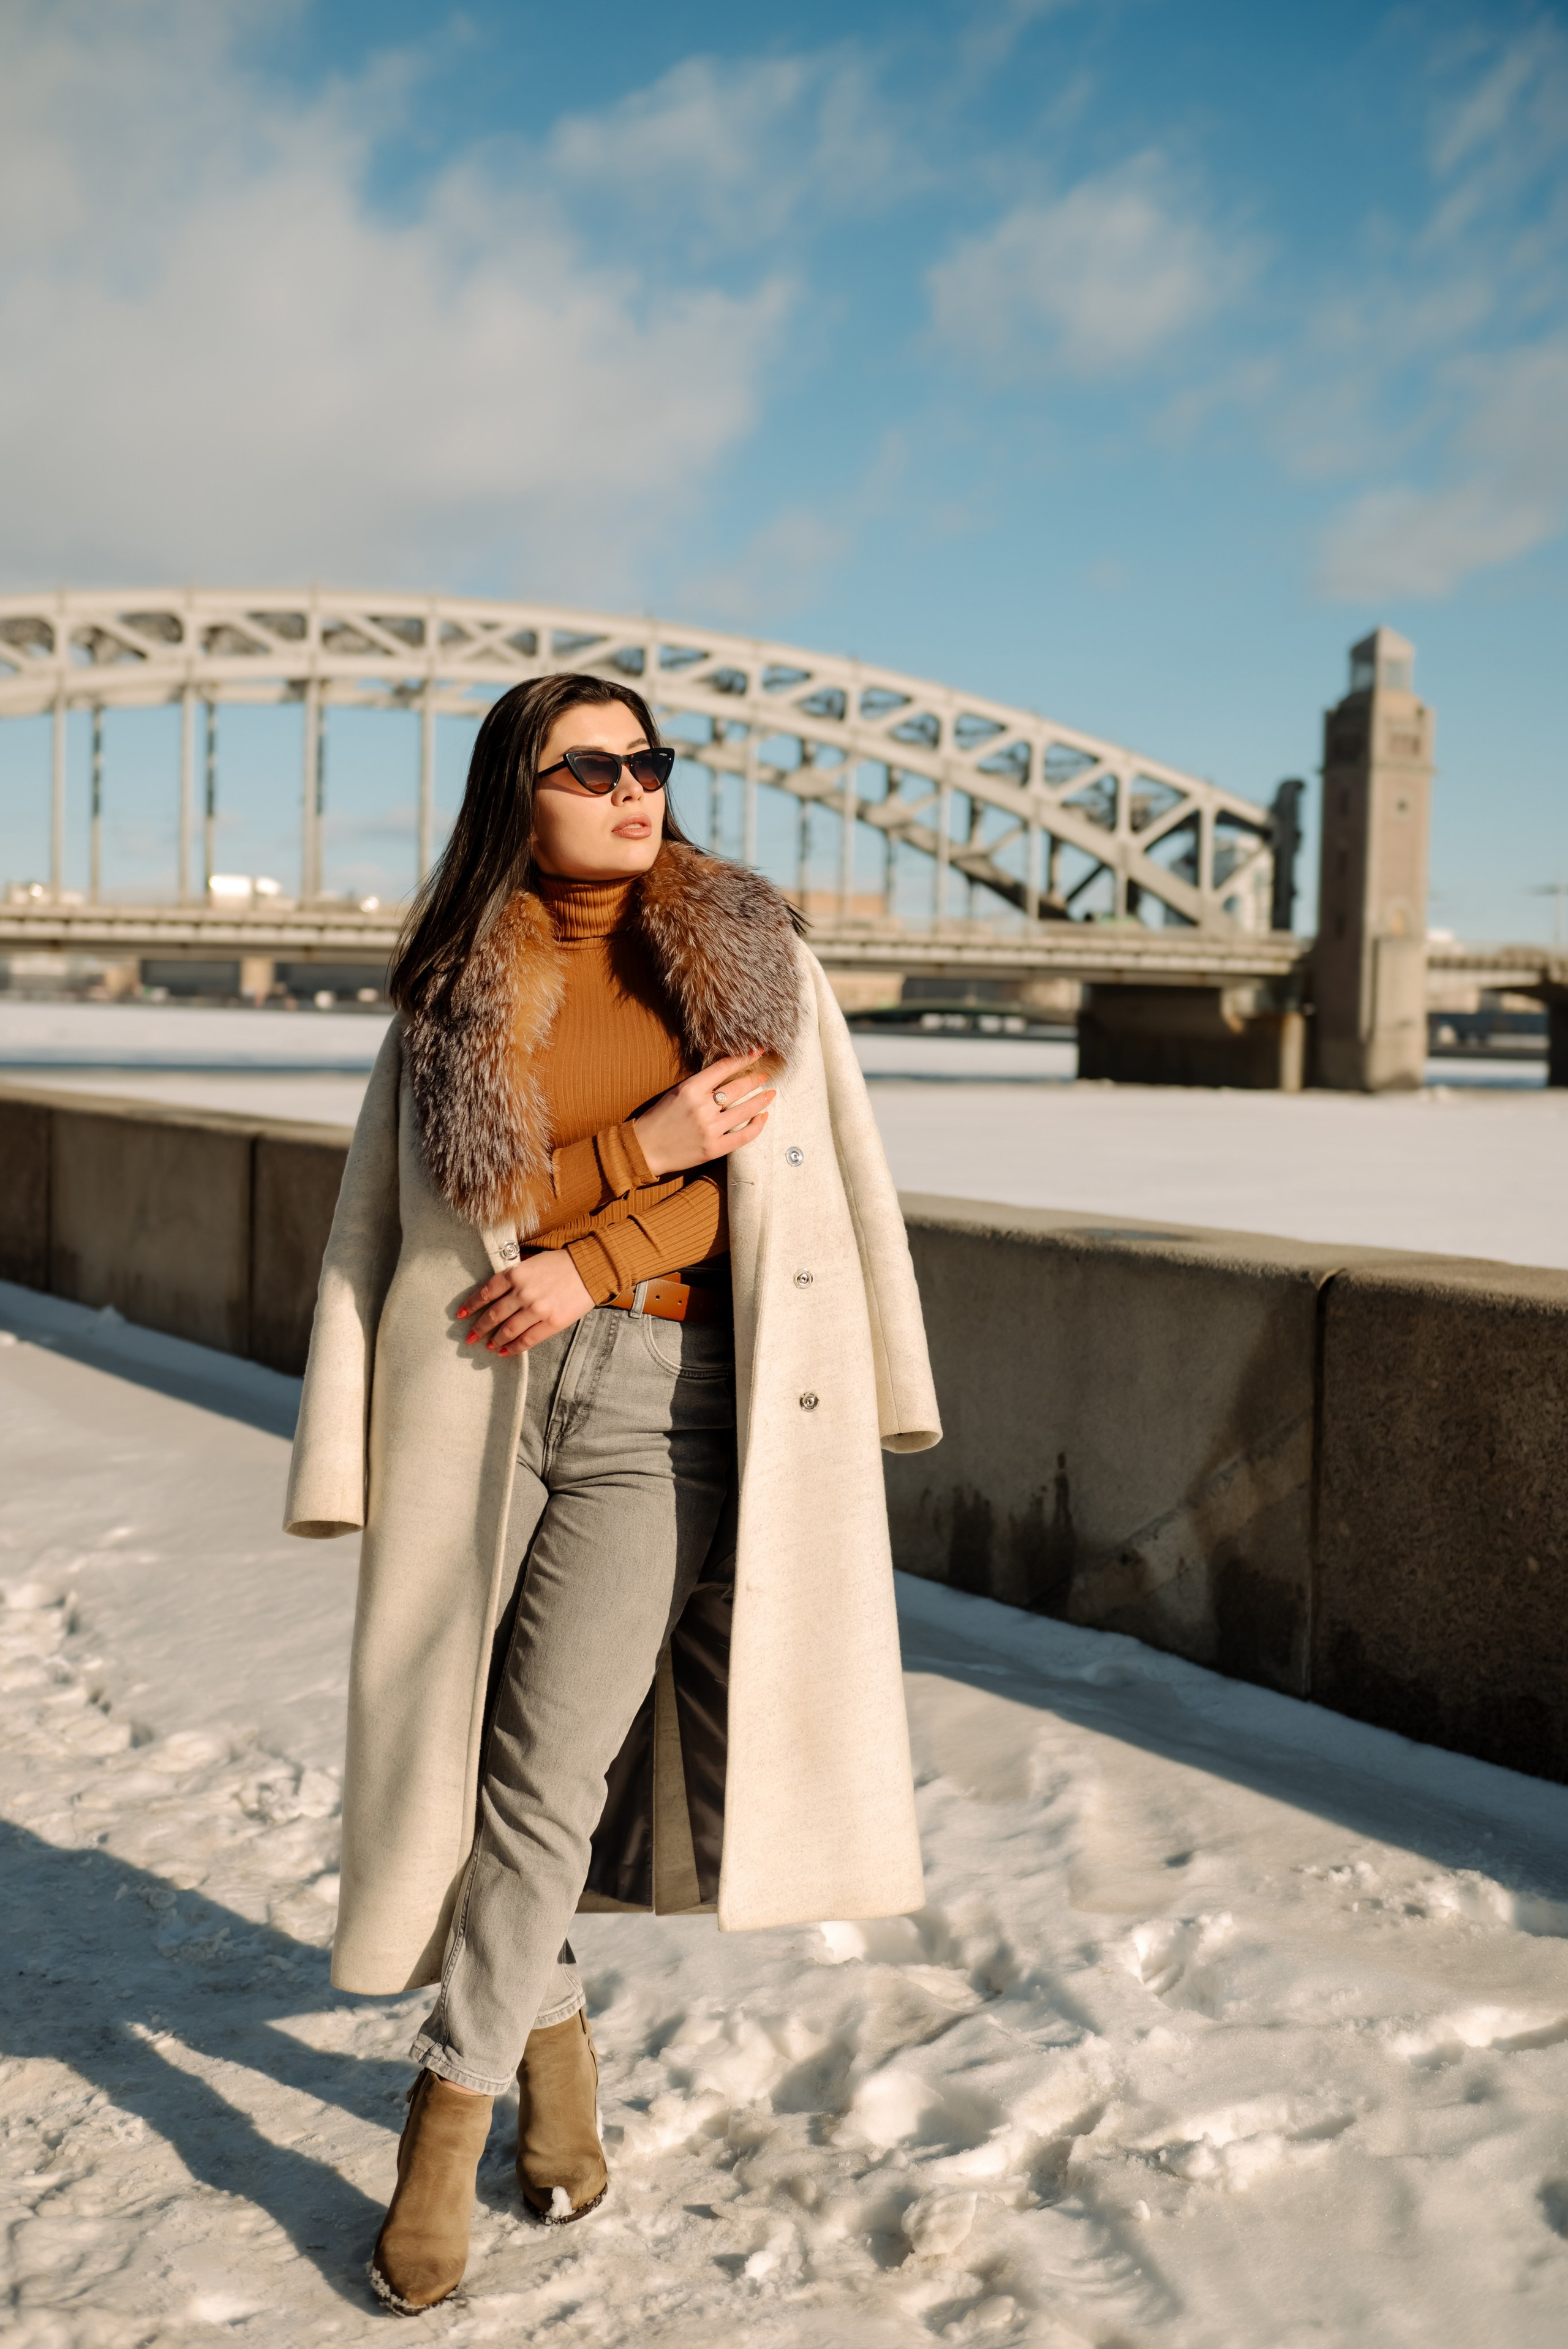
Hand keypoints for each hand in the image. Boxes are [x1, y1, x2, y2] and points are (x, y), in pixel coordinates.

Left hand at [457, 1249, 594, 1356]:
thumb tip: (495, 1294)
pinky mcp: (552, 1323)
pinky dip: (514, 1348)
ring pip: (508, 1330)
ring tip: (489, 1346)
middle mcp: (523, 1292)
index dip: (471, 1305)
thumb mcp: (532, 1262)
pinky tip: (506, 1351)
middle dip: (479, 1328)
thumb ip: (513, 1277)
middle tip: (469, 1338)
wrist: (590, 1268)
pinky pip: (528, 1340)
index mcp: (515, 1274)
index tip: (460, 1315)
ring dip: (495, 1340)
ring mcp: (537, 1309)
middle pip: (494, 1314)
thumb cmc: (561, 1263)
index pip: (486, 1292)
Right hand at [633, 1051, 777, 1177]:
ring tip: (771, 1093)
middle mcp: (702, 1107)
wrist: (644, 1149)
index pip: (724, 1068)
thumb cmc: (659, 1119)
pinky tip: (763, 1117)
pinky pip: (744, 1136)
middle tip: (765, 1074)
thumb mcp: (676, 1093)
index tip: (756, 1052)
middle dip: (755, 1079)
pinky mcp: (714, 1148)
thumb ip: (701, 1084)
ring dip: (761, 1100)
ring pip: (745, 1110)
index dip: (743, 1058)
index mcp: (690, 1089)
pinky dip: (757, 1126)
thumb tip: (728, 1074)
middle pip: (738, 1088)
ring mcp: (710, 1129)